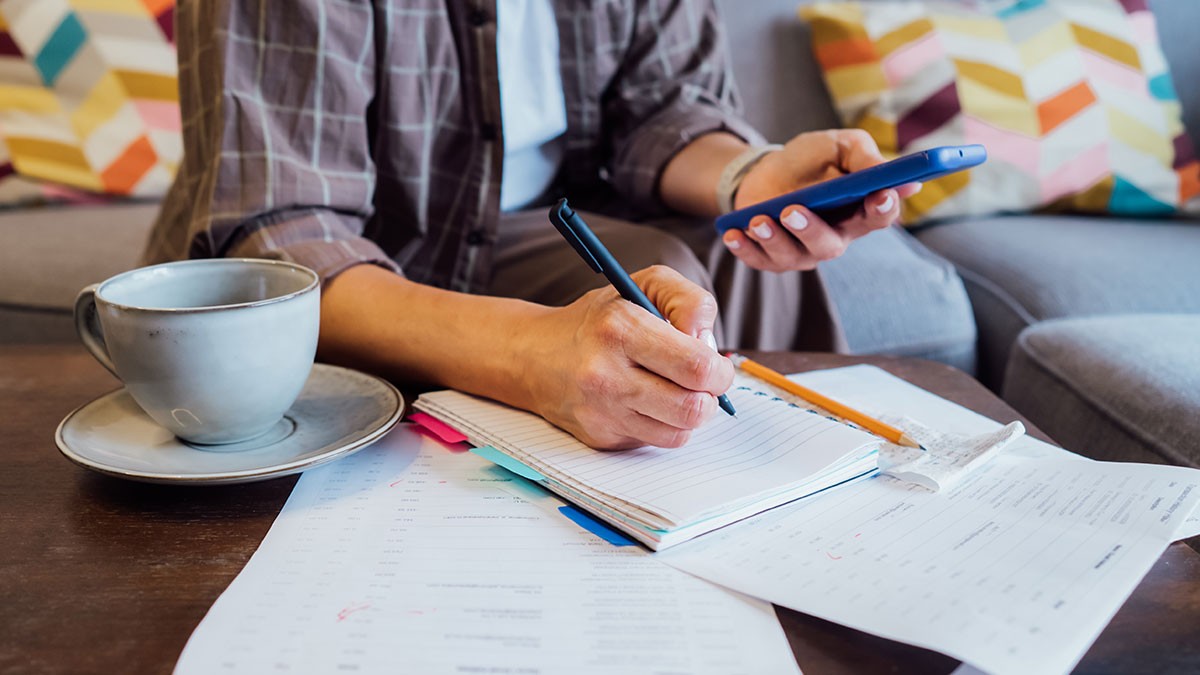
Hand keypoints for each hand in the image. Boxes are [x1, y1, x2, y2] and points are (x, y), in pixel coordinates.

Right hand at [517, 265, 734, 449]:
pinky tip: (649, 403)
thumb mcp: (642, 286)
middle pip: (693, 408)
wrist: (534, 356)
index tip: (714, 362)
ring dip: (688, 412)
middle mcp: (606, 374)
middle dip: (711, 395)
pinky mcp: (600, 437)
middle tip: (704, 381)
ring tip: (676, 390)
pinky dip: (663, 424)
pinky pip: (655, 441)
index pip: (696, 366)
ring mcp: (601, 412)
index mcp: (620, 328)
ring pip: (679, 432)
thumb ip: (689, 301)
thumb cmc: (598, 320)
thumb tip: (708, 343)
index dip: (719, 368)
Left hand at [723, 129, 921, 271]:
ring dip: (774, 239)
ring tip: (759, 218)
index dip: (883, 208)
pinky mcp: (772, 258)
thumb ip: (862, 156)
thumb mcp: (838, 146)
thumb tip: (889, 172)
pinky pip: (759, 261)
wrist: (766, 172)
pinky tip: (732, 233)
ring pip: (792, 255)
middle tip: (792, 210)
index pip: (878, 216)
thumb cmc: (810, 161)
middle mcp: (834, 238)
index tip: (879, 195)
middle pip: (829, 245)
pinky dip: (745, 249)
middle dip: (811, 230)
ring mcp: (802, 252)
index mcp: (859, 211)